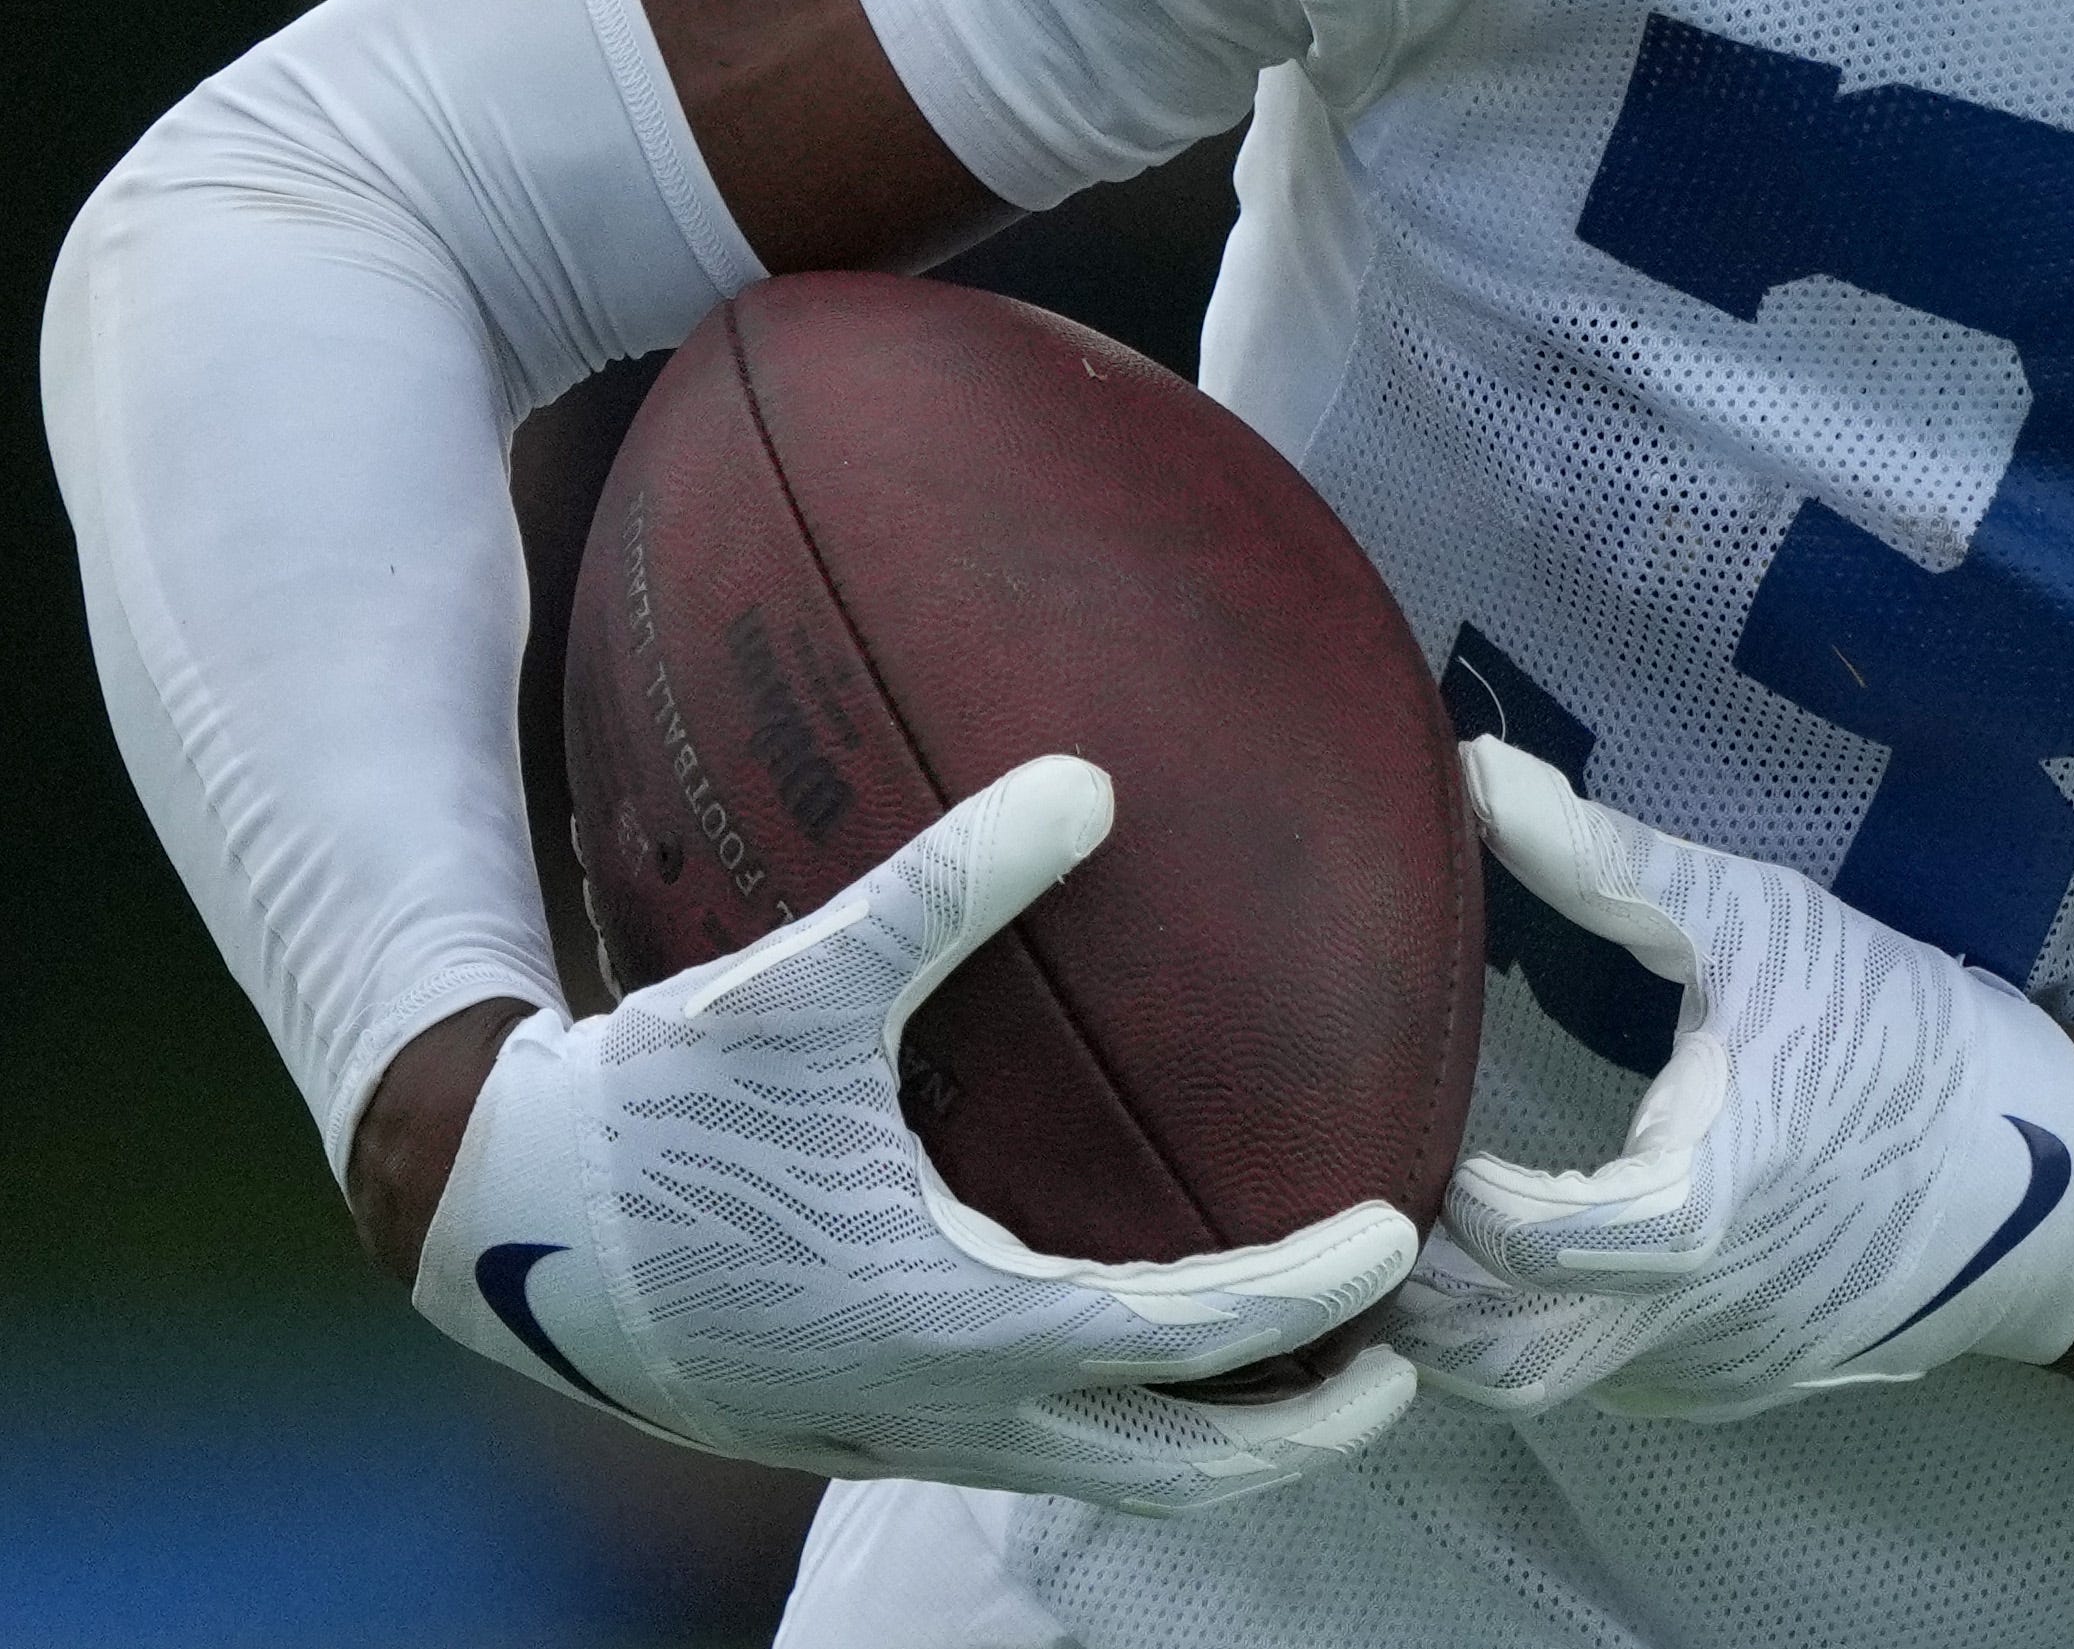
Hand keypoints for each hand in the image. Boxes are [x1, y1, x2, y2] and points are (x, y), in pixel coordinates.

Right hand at [414, 755, 1419, 1511]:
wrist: (496, 1225)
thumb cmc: (653, 1112)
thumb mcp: (804, 985)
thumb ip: (949, 883)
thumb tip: (1087, 780)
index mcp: (960, 1325)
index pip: (1185, 1339)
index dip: (1305, 1297)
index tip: (1397, 1238)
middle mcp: (940, 1407)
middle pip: (1171, 1467)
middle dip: (1294, 1435)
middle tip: (1395, 1367)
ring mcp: (893, 1429)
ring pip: (1095, 1473)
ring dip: (1206, 1438)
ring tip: (1292, 1371)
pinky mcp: (850, 1419)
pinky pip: (1021, 1442)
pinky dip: (1108, 1416)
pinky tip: (1120, 1341)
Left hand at [1388, 737, 2073, 1423]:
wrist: (2049, 1172)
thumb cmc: (1899, 1034)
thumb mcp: (1762, 925)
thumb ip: (1608, 862)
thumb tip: (1475, 771)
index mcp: (1695, 1212)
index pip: (1523, 1240)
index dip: (1450, 1188)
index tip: (1410, 1115)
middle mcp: (1687, 1321)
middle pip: (1496, 1355)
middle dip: (1419, 1290)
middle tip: (1367, 1195)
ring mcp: (1705, 1369)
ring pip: (1538, 1384)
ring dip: (1467, 1321)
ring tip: (1422, 1224)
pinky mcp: (1727, 1385)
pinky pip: (1602, 1379)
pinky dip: (1544, 1330)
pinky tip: (1523, 1256)